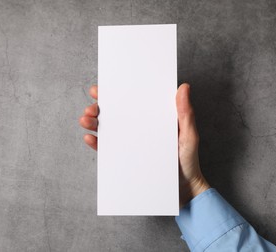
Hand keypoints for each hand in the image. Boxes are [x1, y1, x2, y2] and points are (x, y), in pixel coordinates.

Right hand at [79, 83, 209, 206]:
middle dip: (97, 108)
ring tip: (86, 120)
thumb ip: (186, 114)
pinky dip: (96, 143)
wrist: (184, 189)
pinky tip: (90, 138)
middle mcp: (138, 128)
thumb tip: (183, 87)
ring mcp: (130, 143)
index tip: (101, 89)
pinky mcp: (125, 157)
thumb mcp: (189, 136)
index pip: (131, 101)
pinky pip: (108, 148)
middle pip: (114, 113)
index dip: (114, 93)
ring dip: (92, 122)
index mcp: (151, 118)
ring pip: (106, 129)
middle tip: (91, 108)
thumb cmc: (189, 160)